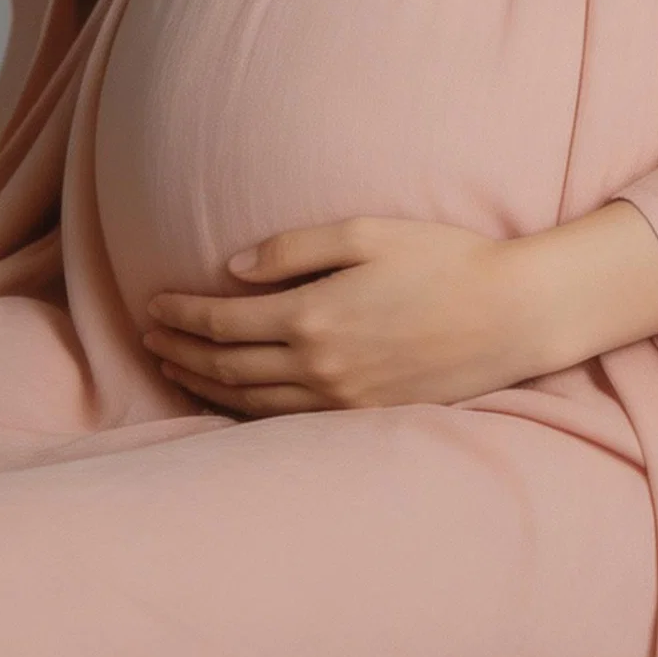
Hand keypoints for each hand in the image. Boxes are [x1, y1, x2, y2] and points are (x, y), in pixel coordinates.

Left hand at [141, 216, 544, 416]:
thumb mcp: (366, 233)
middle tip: (147, 338)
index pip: (221, 322)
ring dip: (203, 386)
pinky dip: (244, 413)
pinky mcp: (363, 418)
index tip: (151, 306)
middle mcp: (318, 369)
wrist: (510, 315)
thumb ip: (293, 249)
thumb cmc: (443, 260)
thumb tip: (232, 269)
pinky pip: (284, 423)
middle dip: (179, 351)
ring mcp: (340, 401)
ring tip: (173, 369)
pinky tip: (230, 401)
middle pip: (225, 367)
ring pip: (248, 402)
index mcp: (312, 317)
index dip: (180, 315)